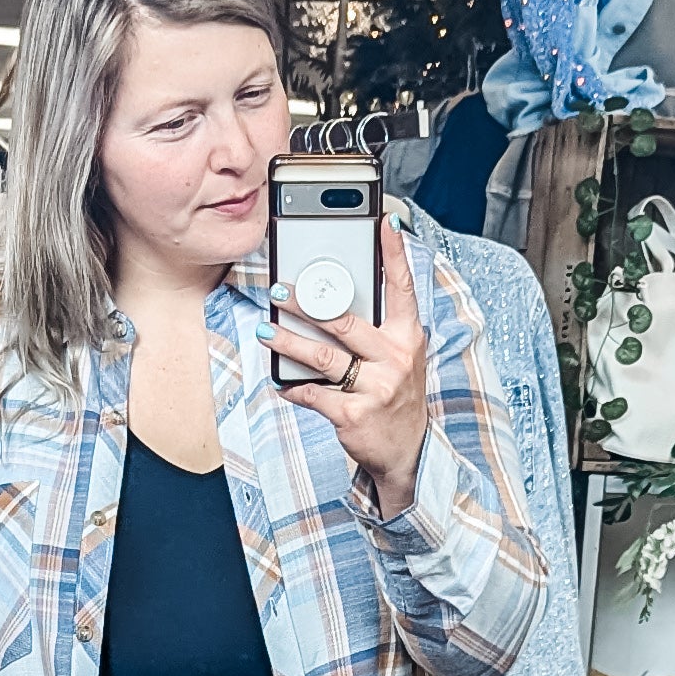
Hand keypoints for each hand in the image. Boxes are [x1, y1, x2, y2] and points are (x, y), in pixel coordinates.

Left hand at [264, 219, 427, 515]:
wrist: (406, 452)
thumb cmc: (396, 397)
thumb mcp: (400, 359)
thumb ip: (378, 330)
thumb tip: (336, 300)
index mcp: (407, 338)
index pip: (402, 288)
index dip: (394, 254)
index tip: (384, 224)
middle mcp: (395, 359)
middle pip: (344, 322)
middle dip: (306, 304)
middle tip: (280, 291)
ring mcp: (376, 388)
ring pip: (322, 357)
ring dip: (288, 342)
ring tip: (267, 331)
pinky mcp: (353, 415)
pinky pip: (314, 393)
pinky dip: (293, 387)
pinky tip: (281, 382)